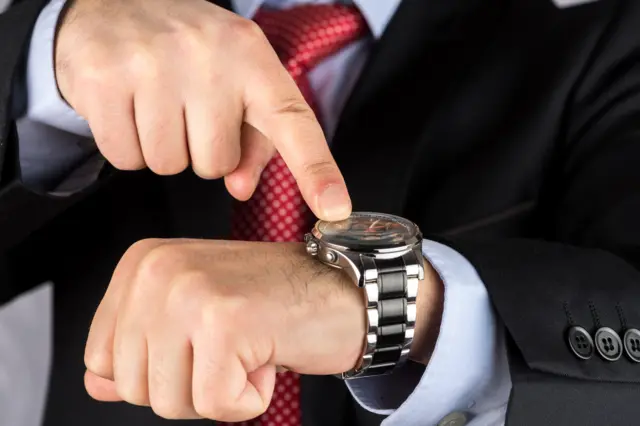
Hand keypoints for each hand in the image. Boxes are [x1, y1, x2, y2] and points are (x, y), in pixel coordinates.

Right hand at [55, 0, 350, 220]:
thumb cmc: (188, 54)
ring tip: (156, 105)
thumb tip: (241, 187)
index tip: (336, 210)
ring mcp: (153, 63)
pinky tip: (128, 109)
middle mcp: (207, 55)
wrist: (116, 5)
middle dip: (200, 152)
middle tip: (187, 112)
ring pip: (169, 165)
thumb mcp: (234, 83)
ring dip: (163, 150)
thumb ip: (253, 141)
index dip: (317, 171)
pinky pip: (126, 158)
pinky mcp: (104, 77)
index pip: (292, 121)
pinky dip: (127, 146)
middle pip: (216, 164)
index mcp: (251, 57)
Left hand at [83, 239, 442, 420]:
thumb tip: (94, 382)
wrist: (344, 290)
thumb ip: (141, 350)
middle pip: (133, 386)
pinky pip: (216, 405)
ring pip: (167, 402)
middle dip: (190, 386)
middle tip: (233, 347)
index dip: (160, 370)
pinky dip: (250, 399)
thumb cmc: (275, 303)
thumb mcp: (195, 322)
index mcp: (142, 264)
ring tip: (250, 347)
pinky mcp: (224, 322)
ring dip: (219, 392)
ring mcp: (188, 292)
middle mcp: (157, 270)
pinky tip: (268, 356)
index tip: (204, 342)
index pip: (101, 357)